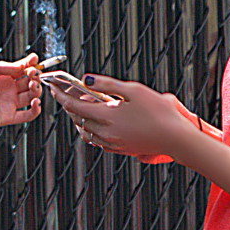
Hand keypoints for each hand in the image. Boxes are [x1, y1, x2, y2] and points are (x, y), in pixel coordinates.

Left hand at [0, 54, 43, 133]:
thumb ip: (1, 68)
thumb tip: (20, 66)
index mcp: (1, 76)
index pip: (21, 69)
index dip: (29, 63)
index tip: (33, 59)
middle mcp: (7, 89)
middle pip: (29, 82)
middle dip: (35, 76)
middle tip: (34, 73)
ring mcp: (8, 103)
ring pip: (31, 96)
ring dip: (37, 90)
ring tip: (33, 85)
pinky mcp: (8, 117)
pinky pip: (27, 115)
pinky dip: (36, 109)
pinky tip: (36, 102)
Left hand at [49, 72, 202, 162]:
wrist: (175, 137)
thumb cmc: (159, 111)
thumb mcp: (133, 90)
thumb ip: (107, 84)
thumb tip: (85, 79)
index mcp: (107, 116)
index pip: (74, 106)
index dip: (61, 96)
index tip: (53, 88)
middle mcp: (105, 133)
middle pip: (77, 120)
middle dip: (69, 107)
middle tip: (66, 95)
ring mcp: (112, 144)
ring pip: (85, 132)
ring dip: (79, 119)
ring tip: (82, 106)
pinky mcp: (119, 150)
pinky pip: (96, 141)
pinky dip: (91, 130)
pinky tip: (96, 122)